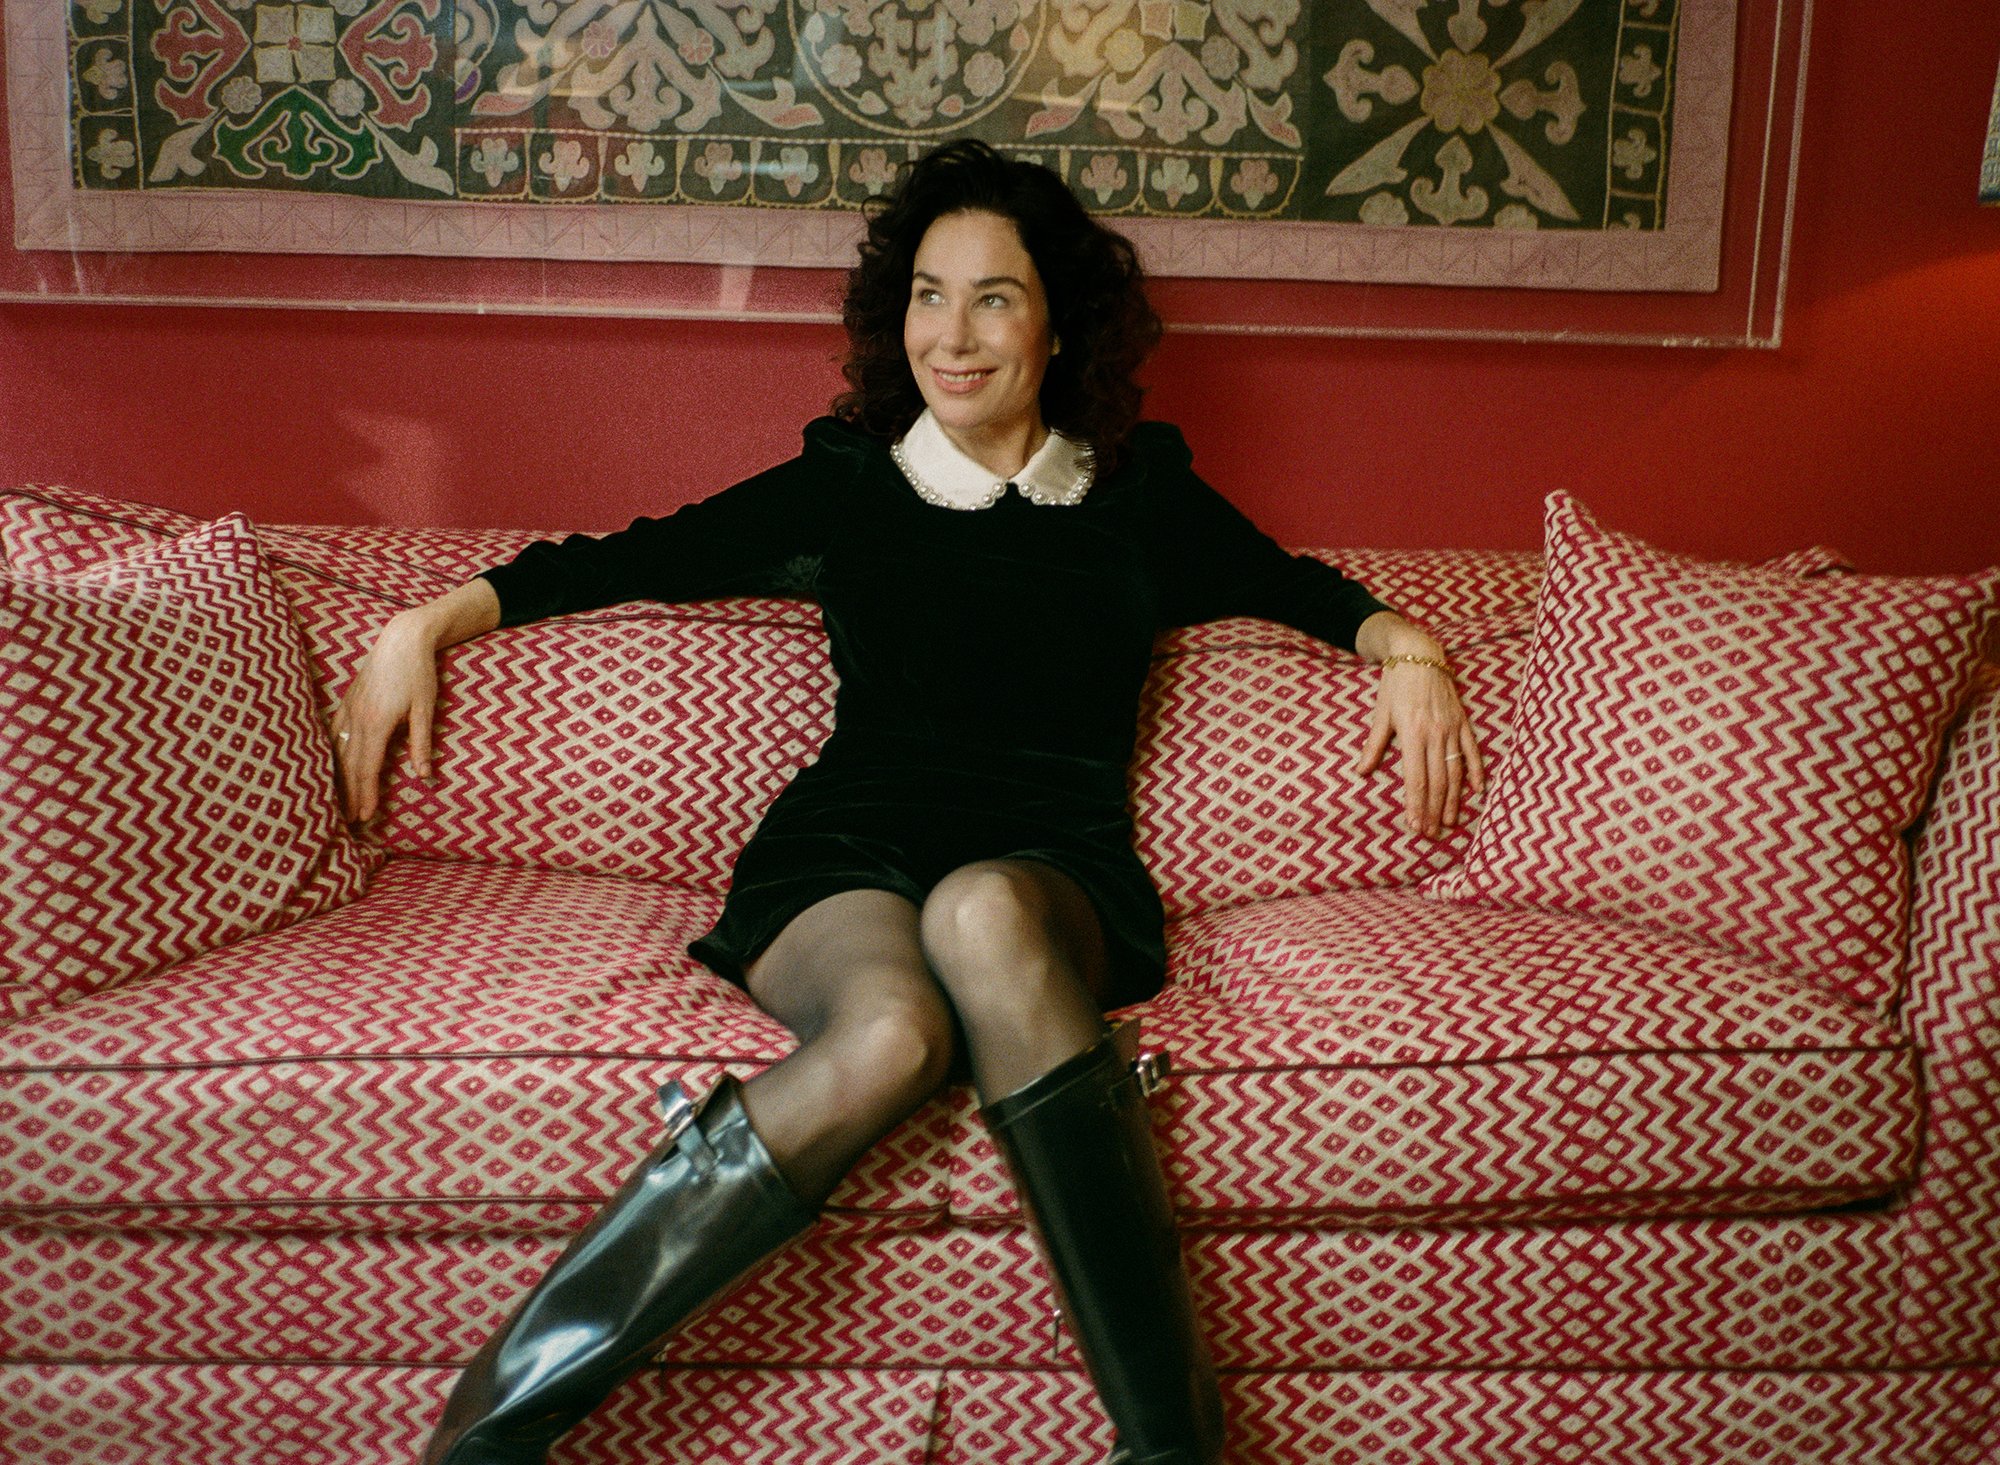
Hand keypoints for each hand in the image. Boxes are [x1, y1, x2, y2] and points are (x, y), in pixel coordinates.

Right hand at [329, 612, 441, 823]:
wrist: (402, 639)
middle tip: (346, 819)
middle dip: (347, 793)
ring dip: (336, 776)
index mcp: (377, 723)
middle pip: (348, 764)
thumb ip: (422, 744)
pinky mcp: (346, 700)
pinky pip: (332, 732)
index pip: (367, 768)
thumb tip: (424, 777)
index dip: (364, 793)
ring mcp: (348, 708)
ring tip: (335, 799)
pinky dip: (328, 752)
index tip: (364, 815)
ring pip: (336, 750)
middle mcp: (357, 718)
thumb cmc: (419, 673)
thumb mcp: (426, 710)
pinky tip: (327, 764)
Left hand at [1351, 614, 1484, 838]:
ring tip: (1450, 821)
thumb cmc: (1395, 684)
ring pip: (1456, 770)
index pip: (1415, 778)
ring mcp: (1452, 728)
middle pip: (1437, 781)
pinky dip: (1477, 771)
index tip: (1415, 826)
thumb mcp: (1380, 714)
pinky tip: (1477, 791)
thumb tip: (1361, 772)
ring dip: (1453, 799)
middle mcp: (1435, 733)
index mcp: (1412, 734)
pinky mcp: (1463, 721)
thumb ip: (1373, 745)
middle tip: (1430, 833)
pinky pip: (1473, 750)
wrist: (1419, 653)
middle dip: (1433, 810)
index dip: (1416, 804)